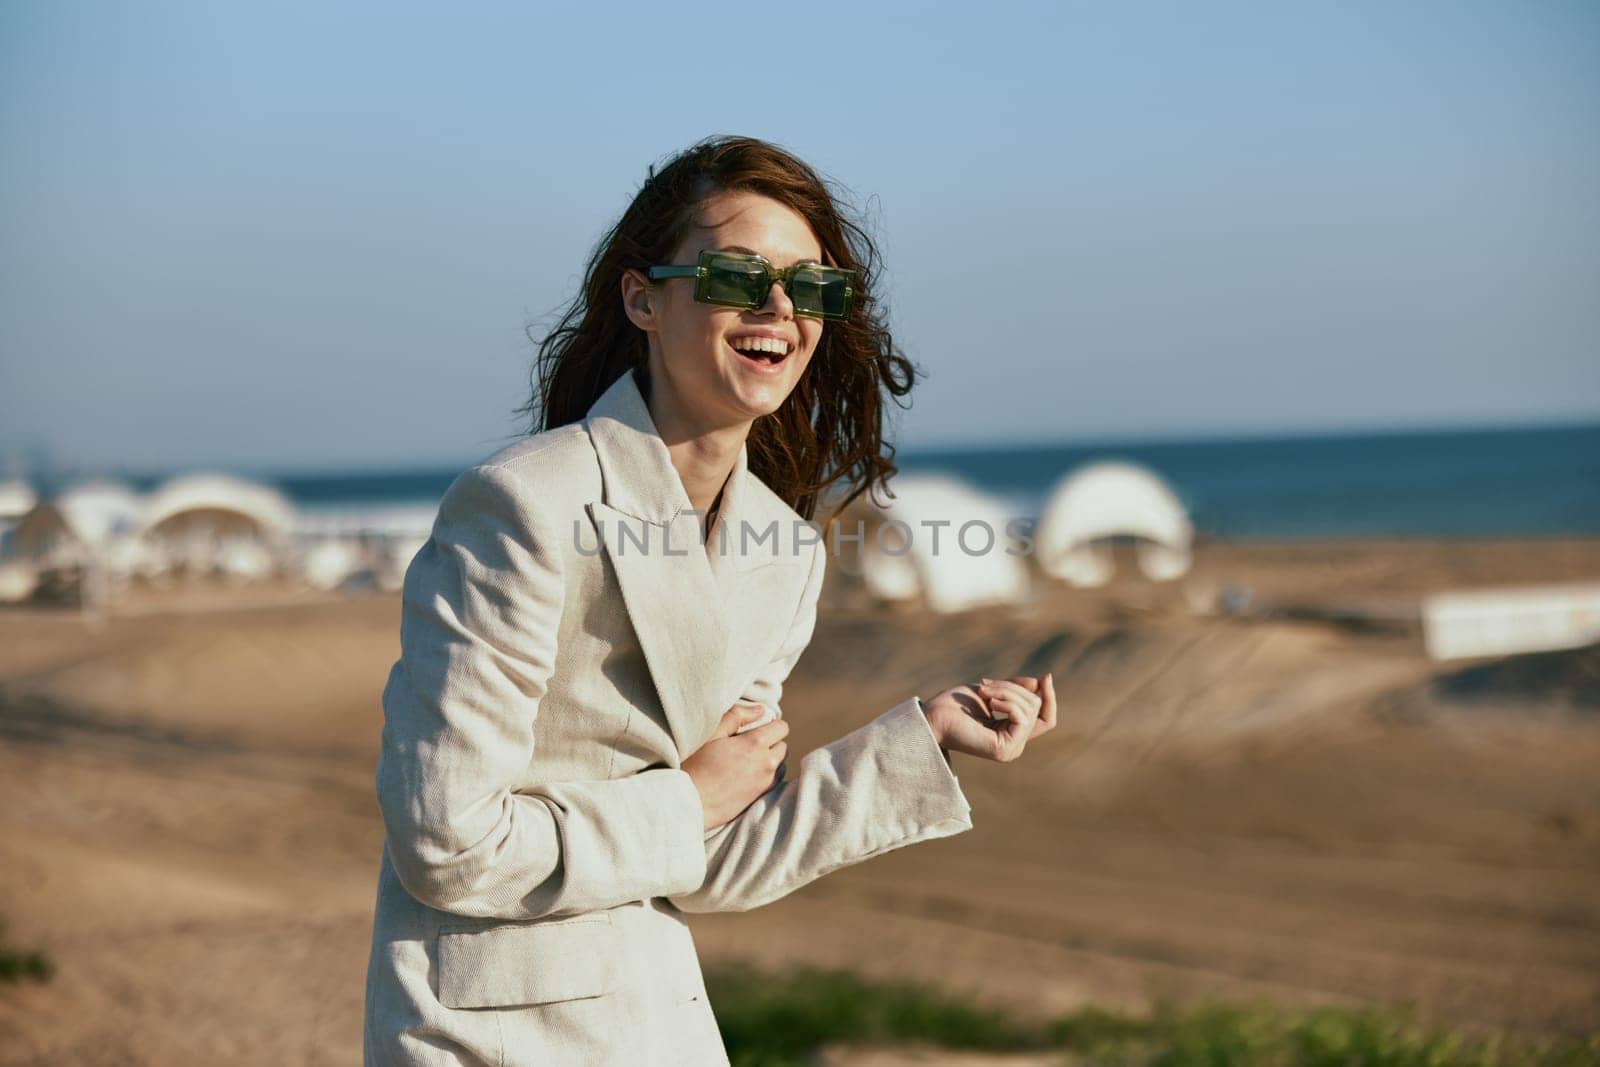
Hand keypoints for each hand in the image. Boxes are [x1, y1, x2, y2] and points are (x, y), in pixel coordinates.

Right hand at [681, 703, 789, 830]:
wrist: (688, 802)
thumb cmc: (695, 765)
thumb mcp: (711, 733)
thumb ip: (737, 716)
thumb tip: (760, 710)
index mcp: (755, 744)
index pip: (782, 728)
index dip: (770, 724)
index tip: (754, 727)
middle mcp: (766, 764)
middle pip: (782, 746)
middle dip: (770, 742)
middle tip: (747, 744)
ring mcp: (765, 783)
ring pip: (780, 765)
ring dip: (770, 760)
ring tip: (747, 761)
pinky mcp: (760, 798)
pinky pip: (774, 781)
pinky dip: (766, 775)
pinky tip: (746, 776)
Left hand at [922, 673, 1056, 763]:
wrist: (934, 715)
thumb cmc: (957, 704)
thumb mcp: (993, 691)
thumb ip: (1016, 690)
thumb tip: (1040, 683)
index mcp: (1012, 733)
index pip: (1045, 719)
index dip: (1049, 697)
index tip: (1046, 676)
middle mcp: (1015, 745)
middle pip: (1036, 707)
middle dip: (1013, 688)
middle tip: (985, 685)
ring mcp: (1011, 749)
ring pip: (1029, 709)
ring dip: (1006, 691)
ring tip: (983, 691)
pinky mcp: (1005, 749)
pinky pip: (1021, 717)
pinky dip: (1006, 702)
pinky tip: (989, 702)